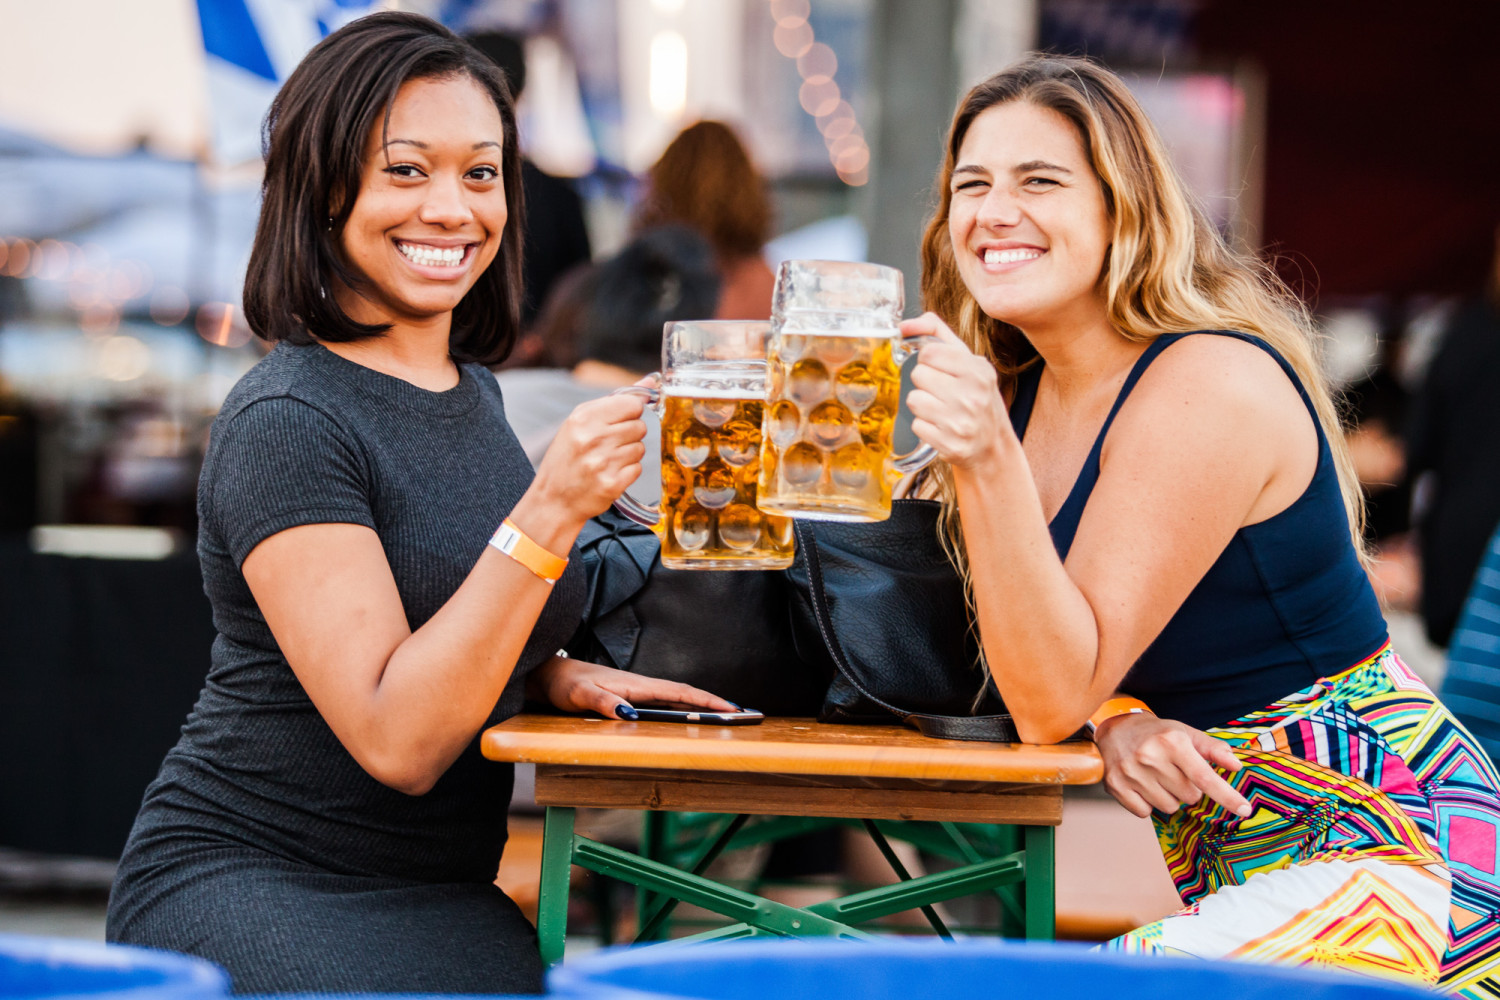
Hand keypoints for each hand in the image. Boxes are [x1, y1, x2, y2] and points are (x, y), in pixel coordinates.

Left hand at [526, 656, 738, 720]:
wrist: (550, 674)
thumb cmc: (565, 683)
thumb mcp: (581, 695)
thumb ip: (603, 703)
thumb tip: (630, 714)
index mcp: (637, 685)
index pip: (680, 693)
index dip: (706, 700)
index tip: (730, 708)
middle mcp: (641, 687)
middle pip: (685, 695)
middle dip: (713, 704)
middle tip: (741, 715)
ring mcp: (637, 692)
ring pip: (677, 699)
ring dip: (700, 706)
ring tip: (725, 717)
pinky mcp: (630, 698)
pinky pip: (664, 704)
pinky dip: (683, 709)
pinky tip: (690, 717)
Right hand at [532, 388, 649, 522]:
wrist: (553, 499)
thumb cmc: (567, 459)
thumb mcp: (580, 423)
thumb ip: (615, 402)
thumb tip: (650, 382)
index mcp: (584, 417)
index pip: (632, 403)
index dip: (630, 413)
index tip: (620, 421)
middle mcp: (593, 437)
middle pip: (639, 426)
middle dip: (629, 435)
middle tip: (609, 445)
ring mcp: (603, 462)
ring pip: (640, 448)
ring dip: (628, 455)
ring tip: (607, 461)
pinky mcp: (612, 484)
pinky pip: (637, 469)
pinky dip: (627, 472)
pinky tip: (609, 473)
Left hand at [900, 312, 1012, 469]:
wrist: (993, 444)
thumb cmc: (976, 396)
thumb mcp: (968, 360)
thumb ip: (937, 334)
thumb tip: (904, 325)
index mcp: (978, 370)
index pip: (929, 352)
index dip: (927, 359)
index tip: (938, 367)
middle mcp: (972, 396)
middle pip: (918, 374)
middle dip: (925, 382)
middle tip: (942, 391)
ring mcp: (961, 422)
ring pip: (913, 400)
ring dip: (922, 404)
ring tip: (941, 409)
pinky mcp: (950, 444)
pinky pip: (916, 426)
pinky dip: (925, 426)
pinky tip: (941, 426)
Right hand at [1094, 712, 1251, 818]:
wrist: (1114, 729)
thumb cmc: (1156, 733)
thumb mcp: (1185, 733)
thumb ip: (1213, 749)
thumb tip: (1237, 766)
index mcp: (1172, 742)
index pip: (1205, 778)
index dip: (1227, 796)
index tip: (1245, 810)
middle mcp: (1151, 757)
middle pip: (1190, 797)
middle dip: (1188, 789)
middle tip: (1175, 772)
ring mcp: (1131, 773)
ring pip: (1169, 807)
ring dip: (1169, 797)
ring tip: (1157, 777)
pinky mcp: (1116, 786)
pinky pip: (1145, 812)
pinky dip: (1148, 804)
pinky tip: (1142, 785)